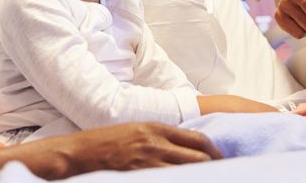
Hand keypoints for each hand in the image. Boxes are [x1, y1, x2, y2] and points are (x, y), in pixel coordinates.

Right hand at [0, 122, 222, 178]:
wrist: (80, 151)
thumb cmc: (109, 141)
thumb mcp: (137, 130)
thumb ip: (161, 136)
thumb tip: (184, 147)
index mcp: (157, 128)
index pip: (197, 139)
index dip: (214, 151)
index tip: (222, 158)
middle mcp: (156, 143)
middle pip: (198, 157)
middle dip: (214, 166)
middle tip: (225, 172)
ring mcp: (147, 161)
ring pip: (186, 171)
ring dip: (200, 176)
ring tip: (211, 178)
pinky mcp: (138, 175)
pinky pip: (167, 180)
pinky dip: (180, 181)